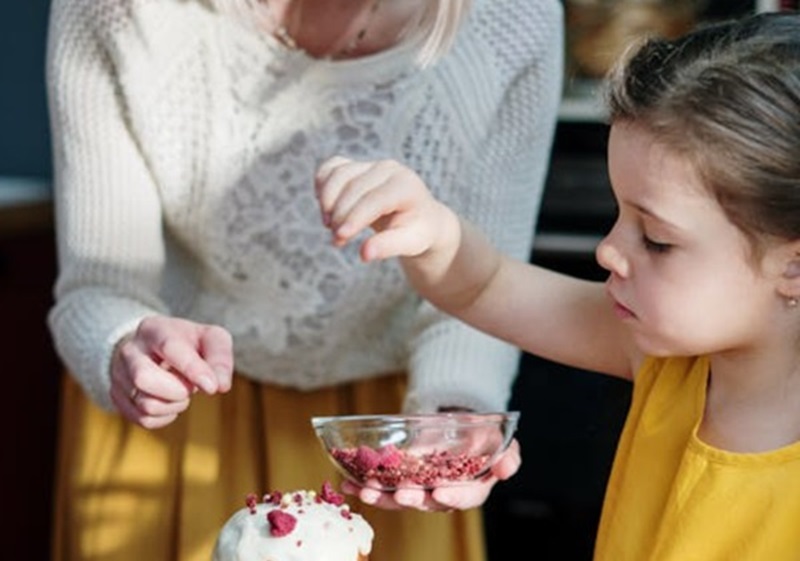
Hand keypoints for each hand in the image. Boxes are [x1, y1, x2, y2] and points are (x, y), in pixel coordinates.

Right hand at [109, 315, 233, 428]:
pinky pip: (143, 419)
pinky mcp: (117, 396)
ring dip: (175, 405)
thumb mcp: (211, 339)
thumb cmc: (189, 343)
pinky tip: (170, 402)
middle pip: (144, 378)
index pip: (170, 347)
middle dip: (177, 391)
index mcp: (154, 329)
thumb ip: (219, 358)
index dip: (192, 369)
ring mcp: (119, 374)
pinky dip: (165, 417)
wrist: (155, 349)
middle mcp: (130, 350)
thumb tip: (220, 386)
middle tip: (191, 387)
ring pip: (145, 404)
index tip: (212, 387)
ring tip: (181, 391)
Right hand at [315, 156, 447, 261]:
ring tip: (329, 227)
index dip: (355, 217)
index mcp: (406, 185)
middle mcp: (389, 169)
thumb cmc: (415, 231)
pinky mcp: (357, 166)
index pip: (375, 199)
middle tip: (337, 241)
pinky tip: (324, 207)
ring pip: (339, 174)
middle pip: (354, 188)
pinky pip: (331, 167)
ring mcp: (371, 164)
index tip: (341, 237)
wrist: (417, 217)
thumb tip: (364, 254)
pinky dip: (322, 184)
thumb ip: (388, 247)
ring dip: (327, 201)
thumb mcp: (410, 243)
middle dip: (340, 215)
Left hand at [341, 438, 521, 511]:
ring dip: (382, 496)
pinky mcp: (402, 482)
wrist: (459, 425)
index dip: (453, 496)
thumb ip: (508, 455)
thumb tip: (506, 468)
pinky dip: (367, 486)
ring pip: (401, 499)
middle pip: (427, 502)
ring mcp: (420, 490)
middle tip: (400, 493)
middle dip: (411, 499)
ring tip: (365, 490)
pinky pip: (385, 488)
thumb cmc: (482, 436)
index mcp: (471, 489)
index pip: (465, 497)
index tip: (439, 491)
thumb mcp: (499, 440)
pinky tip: (349, 483)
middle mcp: (444, 494)